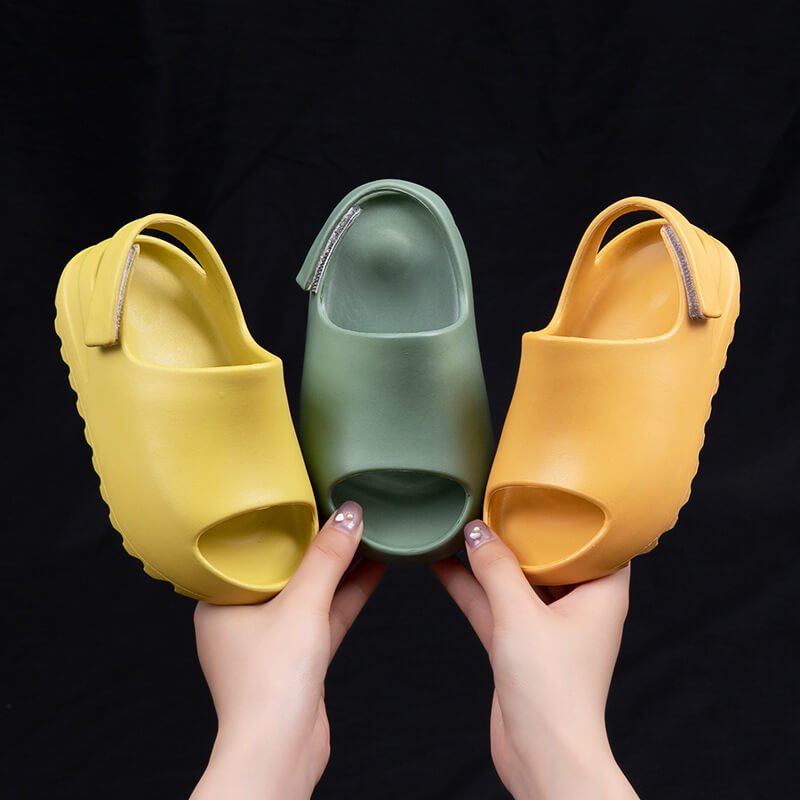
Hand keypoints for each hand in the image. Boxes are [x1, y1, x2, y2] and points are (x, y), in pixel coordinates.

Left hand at [191, 502, 384, 799]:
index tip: (314, 498)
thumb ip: (328, 558)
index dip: (287, 522)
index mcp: (221, 601)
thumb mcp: (302, 605)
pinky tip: (374, 570)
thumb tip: (349, 515)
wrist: (280, 752)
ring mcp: (271, 640)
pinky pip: (324, 615)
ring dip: (341, 568)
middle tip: (347, 510)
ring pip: (311, 592)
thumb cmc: (269, 685)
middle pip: (287, 568)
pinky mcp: (298, 658)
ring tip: (370, 533)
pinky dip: (347, 594)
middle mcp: (242, 619)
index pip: (256, 548)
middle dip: (320, 543)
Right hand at [433, 520, 637, 799]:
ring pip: (515, 579)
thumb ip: (496, 568)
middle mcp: (579, 605)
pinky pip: (495, 604)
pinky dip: (472, 586)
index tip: (549, 486)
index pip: (598, 539)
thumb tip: (476, 530)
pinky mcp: (521, 644)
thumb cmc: (553, 691)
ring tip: (459, 524)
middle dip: (521, 529)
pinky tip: (443, 563)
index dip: (576, 512)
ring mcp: (548, 625)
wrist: (542, 756)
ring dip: (487, 558)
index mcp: (602, 592)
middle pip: (550, 554)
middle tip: (494, 496)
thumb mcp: (520, 615)